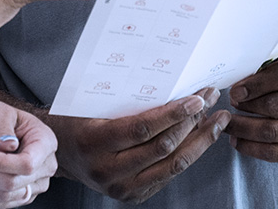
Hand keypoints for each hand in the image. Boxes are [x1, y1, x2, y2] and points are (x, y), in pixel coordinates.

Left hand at [0, 102, 56, 207]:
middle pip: (13, 183)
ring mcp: (35, 185)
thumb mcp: (0, 111)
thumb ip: (2, 125)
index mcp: (45, 143)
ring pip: (5, 196)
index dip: (0, 163)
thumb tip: (7, 145)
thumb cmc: (2, 119)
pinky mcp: (22, 196)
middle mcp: (46, 167)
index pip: (27, 164)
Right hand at [46, 88, 229, 202]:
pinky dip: (189, 154)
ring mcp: (123, 189)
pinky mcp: (134, 196)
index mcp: (96, 143)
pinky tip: (201, 136)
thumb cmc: (77, 120)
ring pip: (174, 166)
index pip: (143, 129)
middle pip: (164, 148)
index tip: (197, 98)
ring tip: (218, 119)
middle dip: (193, 122)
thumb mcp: (92, 105)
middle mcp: (110, 171)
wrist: (59, 154)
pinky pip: (169, 175)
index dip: (173, 114)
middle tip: (211, 99)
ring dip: (200, 141)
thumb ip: (124, 99)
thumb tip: (170, 80)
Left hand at [225, 54, 277, 165]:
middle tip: (229, 106)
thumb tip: (238, 85)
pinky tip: (239, 141)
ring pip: (276, 132)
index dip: (258, 84)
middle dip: (248, 107)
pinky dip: (253, 148)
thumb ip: (271, 69)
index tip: (236, 90)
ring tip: (228, 124)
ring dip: (245, 129)